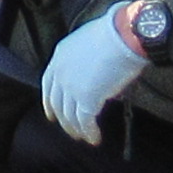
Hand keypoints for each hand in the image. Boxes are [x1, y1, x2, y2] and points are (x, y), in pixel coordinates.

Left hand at [38, 6, 144, 141]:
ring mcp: (71, 86)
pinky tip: (94, 138)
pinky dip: (89, 132)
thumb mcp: (89, 43)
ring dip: (76, 129)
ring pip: (69, 115)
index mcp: (60, 56)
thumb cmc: (116, 34)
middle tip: (71, 129)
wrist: (124, 35)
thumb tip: (94, 76)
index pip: (48, 84)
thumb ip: (84, 61)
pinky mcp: (86, 98)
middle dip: (63, 119)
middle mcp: (61, 72)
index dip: (49, 102)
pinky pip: (85, 122)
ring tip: (84, 136)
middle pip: (57, 103)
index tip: (51, 114)